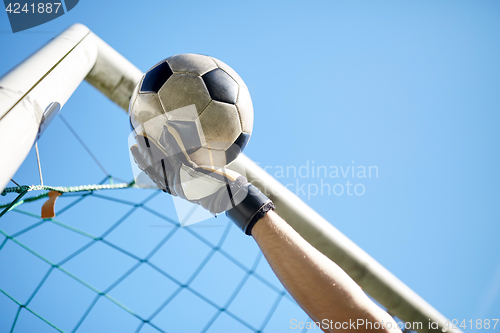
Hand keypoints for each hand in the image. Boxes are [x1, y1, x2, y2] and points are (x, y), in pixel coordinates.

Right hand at [130, 123, 273, 234]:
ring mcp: (183, 178)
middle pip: (154, 169)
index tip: (137, 157)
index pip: (157, 177)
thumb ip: (199, 170)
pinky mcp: (191, 172)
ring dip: (150, 147)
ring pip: (161, 161)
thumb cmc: (223, 190)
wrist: (231, 197)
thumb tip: (197, 159)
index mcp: (178, 187)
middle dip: (142, 156)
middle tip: (132, 143)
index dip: (145, 167)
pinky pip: (178, 155)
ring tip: (140, 135)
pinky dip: (172, 142)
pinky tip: (166, 130)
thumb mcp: (207, 179)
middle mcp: (177, 184)